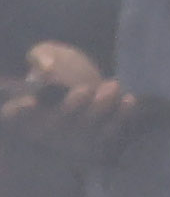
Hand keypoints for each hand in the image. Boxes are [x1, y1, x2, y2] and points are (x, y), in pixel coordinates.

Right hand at [1, 43, 140, 161]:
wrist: (84, 88)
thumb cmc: (57, 68)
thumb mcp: (44, 55)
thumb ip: (41, 56)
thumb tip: (47, 65)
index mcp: (24, 112)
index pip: (13, 117)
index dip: (18, 112)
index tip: (30, 101)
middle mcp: (46, 129)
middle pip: (59, 122)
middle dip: (74, 105)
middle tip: (85, 88)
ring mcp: (73, 138)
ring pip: (87, 128)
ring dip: (101, 109)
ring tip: (112, 86)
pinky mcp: (98, 141)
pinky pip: (111, 133)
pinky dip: (121, 118)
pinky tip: (128, 99)